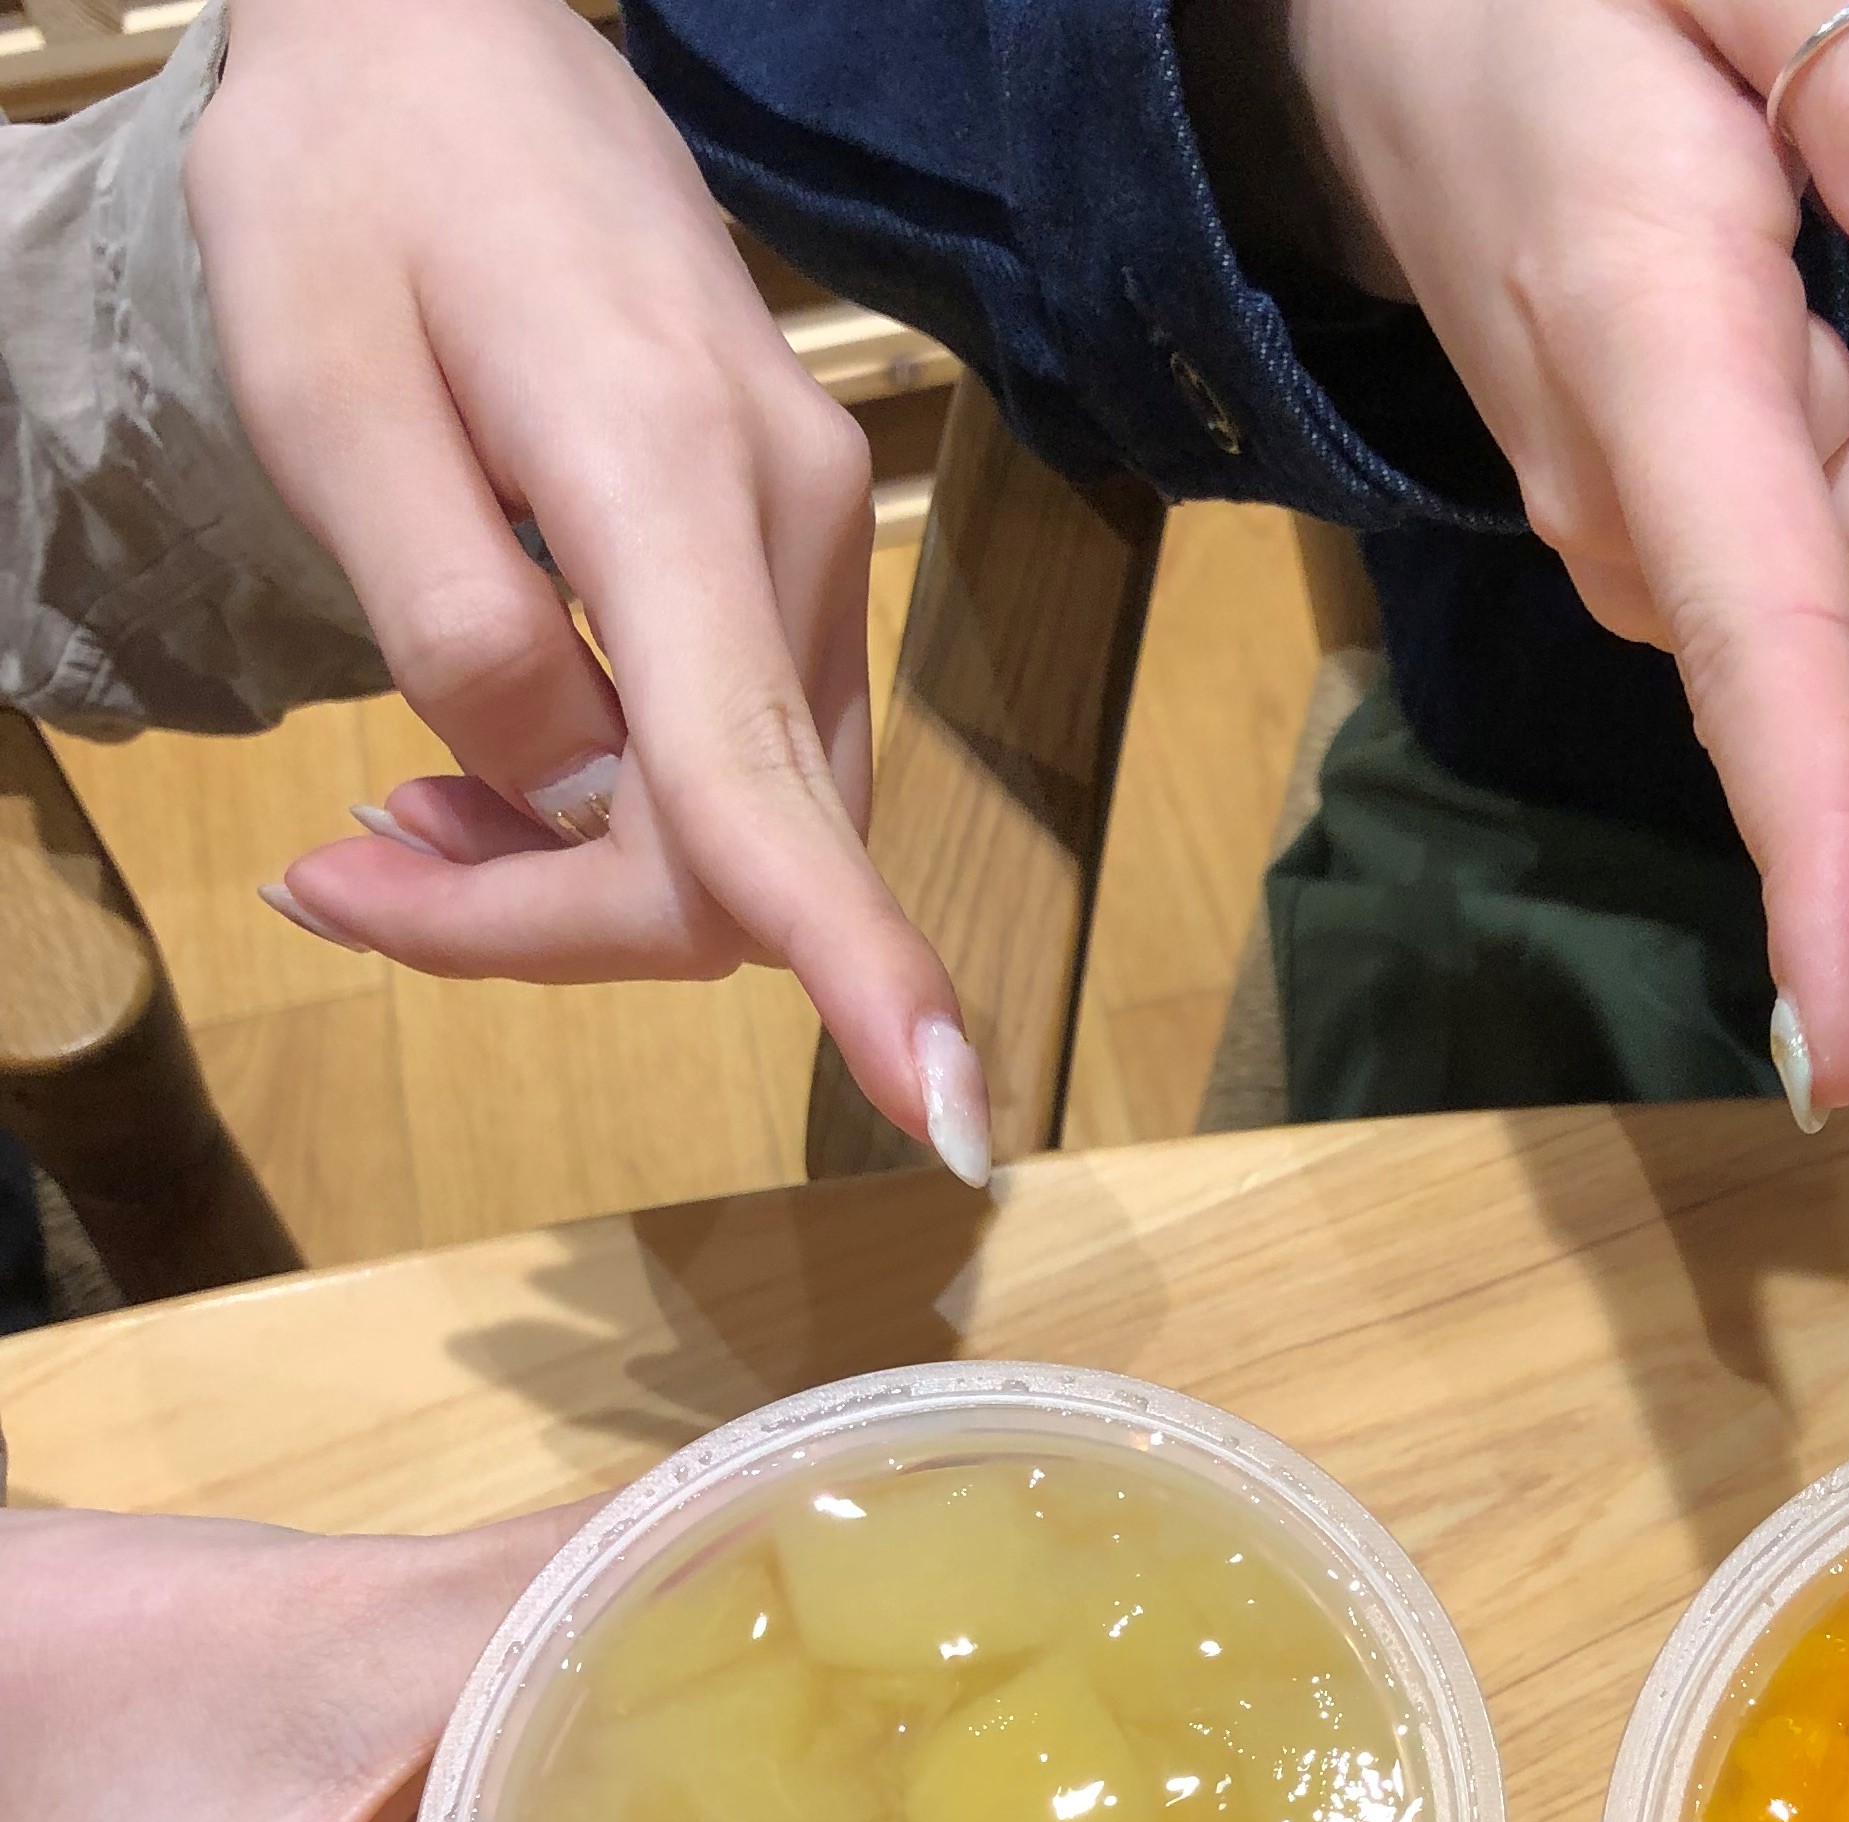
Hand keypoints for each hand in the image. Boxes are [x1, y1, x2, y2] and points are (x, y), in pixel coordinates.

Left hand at [187, 0, 991, 1181]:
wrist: (457, 39)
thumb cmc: (361, 185)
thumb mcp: (324, 396)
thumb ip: (452, 626)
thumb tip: (571, 803)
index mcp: (671, 482)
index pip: (765, 780)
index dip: (851, 965)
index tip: (946, 1111)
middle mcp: (796, 536)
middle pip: (736, 852)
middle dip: (545, 926)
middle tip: (334, 884)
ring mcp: (818, 551)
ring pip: (743, 826)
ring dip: (566, 878)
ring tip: (382, 828)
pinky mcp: (800, 561)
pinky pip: (739, 757)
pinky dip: (615, 810)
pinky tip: (488, 766)